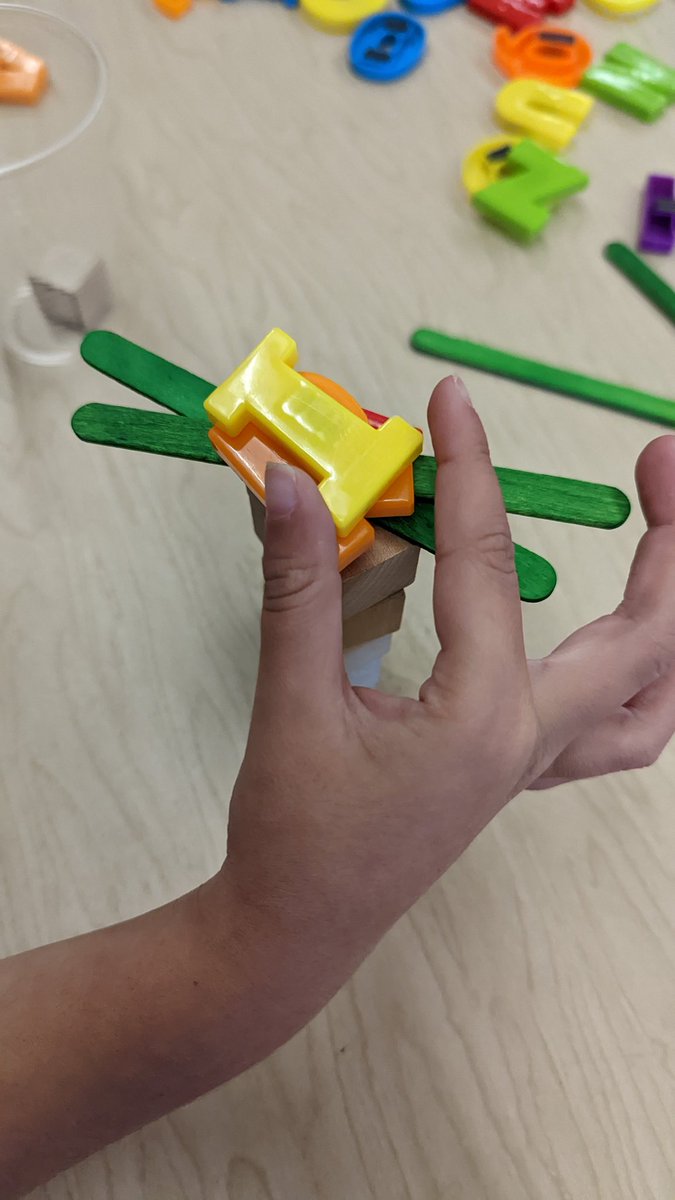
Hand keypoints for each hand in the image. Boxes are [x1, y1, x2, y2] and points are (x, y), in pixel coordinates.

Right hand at [218, 377, 674, 1007]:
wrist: (296, 926)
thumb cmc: (296, 830)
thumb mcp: (293, 700)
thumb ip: (300, 586)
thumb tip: (291, 488)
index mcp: (482, 717)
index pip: (490, 564)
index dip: (471, 470)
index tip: (453, 402)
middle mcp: (531, 739)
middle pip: (649, 636)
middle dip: (670, 540)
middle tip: (658, 455)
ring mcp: (535, 763)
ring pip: (654, 696)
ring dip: (671, 617)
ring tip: (664, 541)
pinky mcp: (519, 772)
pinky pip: (618, 729)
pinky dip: (640, 679)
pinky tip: (613, 639)